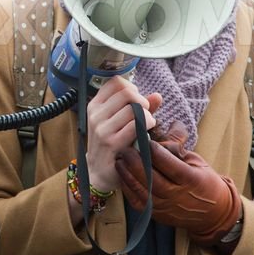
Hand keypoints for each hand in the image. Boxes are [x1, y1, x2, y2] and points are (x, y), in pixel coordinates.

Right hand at [85, 76, 160, 192]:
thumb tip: (157, 95)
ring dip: (147, 115)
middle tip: (145, 113)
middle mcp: (96, 114)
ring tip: (145, 125)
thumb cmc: (111, 145)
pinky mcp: (112, 143)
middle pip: (127, 93)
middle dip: (142, 101)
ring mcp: (102, 129)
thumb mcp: (119, 122)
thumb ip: (138, 108)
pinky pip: (136, 125)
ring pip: (133, 108)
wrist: (98, 172)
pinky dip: (146, 125)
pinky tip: (146, 133)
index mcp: (95, 106)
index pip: (115, 82)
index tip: (135, 99)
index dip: (131, 87)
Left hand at [115, 122, 241, 244]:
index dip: (155, 152)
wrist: (213, 213)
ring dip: (127, 174)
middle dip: (136, 162)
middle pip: (152, 178)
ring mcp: (165, 207)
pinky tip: (122, 175)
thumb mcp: (197, 161)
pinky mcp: (156, 215)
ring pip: (141, 190)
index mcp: (191, 180)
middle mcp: (177, 196)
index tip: (145, 139)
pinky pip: (137, 201)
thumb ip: (178, 149)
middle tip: (126, 149)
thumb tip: (161, 129)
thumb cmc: (204, 180)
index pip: (169, 165)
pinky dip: (128, 187)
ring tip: (120, 159)